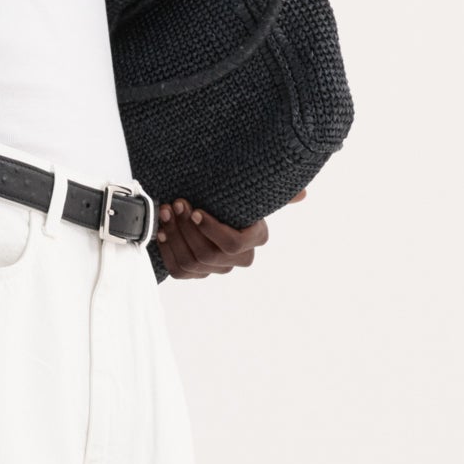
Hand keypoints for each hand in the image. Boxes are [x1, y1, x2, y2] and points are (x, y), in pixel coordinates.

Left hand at [155, 187, 306, 277]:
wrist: (210, 207)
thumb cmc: (233, 198)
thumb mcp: (254, 190)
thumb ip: (278, 191)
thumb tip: (302, 194)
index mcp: (256, 238)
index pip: (233, 244)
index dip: (212, 230)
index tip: (196, 211)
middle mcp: (238, 259)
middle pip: (208, 253)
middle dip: (187, 228)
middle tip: (176, 205)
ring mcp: (216, 269)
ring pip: (191, 261)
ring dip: (174, 237)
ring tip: (166, 213)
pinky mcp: (195, 273)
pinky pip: (178, 269)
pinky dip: (167, 249)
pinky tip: (161, 230)